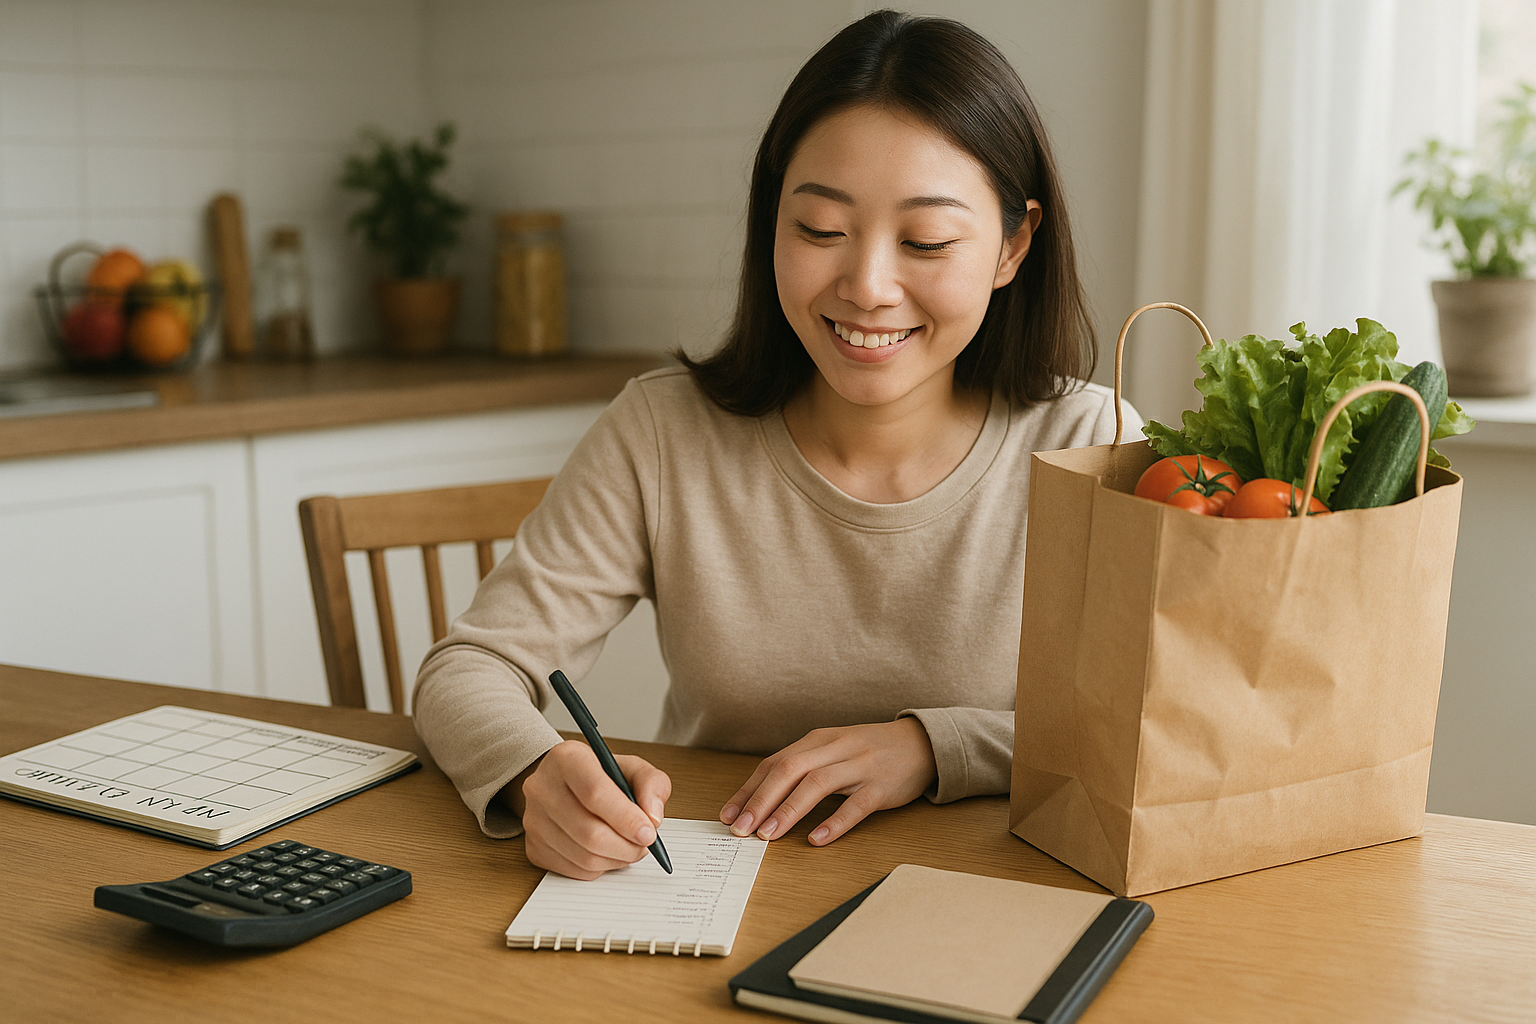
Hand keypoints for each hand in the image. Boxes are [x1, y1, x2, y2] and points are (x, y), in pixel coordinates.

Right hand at [507, 740, 671, 879]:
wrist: (565, 785)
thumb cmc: (602, 776)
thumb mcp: (633, 767)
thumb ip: (652, 784)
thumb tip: (652, 818)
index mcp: (567, 758)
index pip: (595, 793)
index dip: (626, 818)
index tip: (649, 833)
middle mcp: (542, 787)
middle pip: (589, 831)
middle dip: (626, 846)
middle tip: (645, 845)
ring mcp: (533, 820)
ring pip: (584, 856)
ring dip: (616, 859)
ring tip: (629, 847)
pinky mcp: (533, 847)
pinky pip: (574, 870)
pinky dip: (600, 868)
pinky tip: (608, 852)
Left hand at [719, 719, 935, 845]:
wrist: (920, 743)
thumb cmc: (868, 751)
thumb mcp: (832, 750)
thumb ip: (802, 768)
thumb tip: (761, 799)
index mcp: (817, 740)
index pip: (774, 764)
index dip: (749, 790)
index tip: (728, 816)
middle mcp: (835, 748)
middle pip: (789, 770)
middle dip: (761, 801)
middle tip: (741, 830)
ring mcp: (860, 765)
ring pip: (817, 784)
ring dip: (789, 810)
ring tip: (768, 836)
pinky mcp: (882, 786)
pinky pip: (856, 805)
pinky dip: (835, 822)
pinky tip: (817, 839)